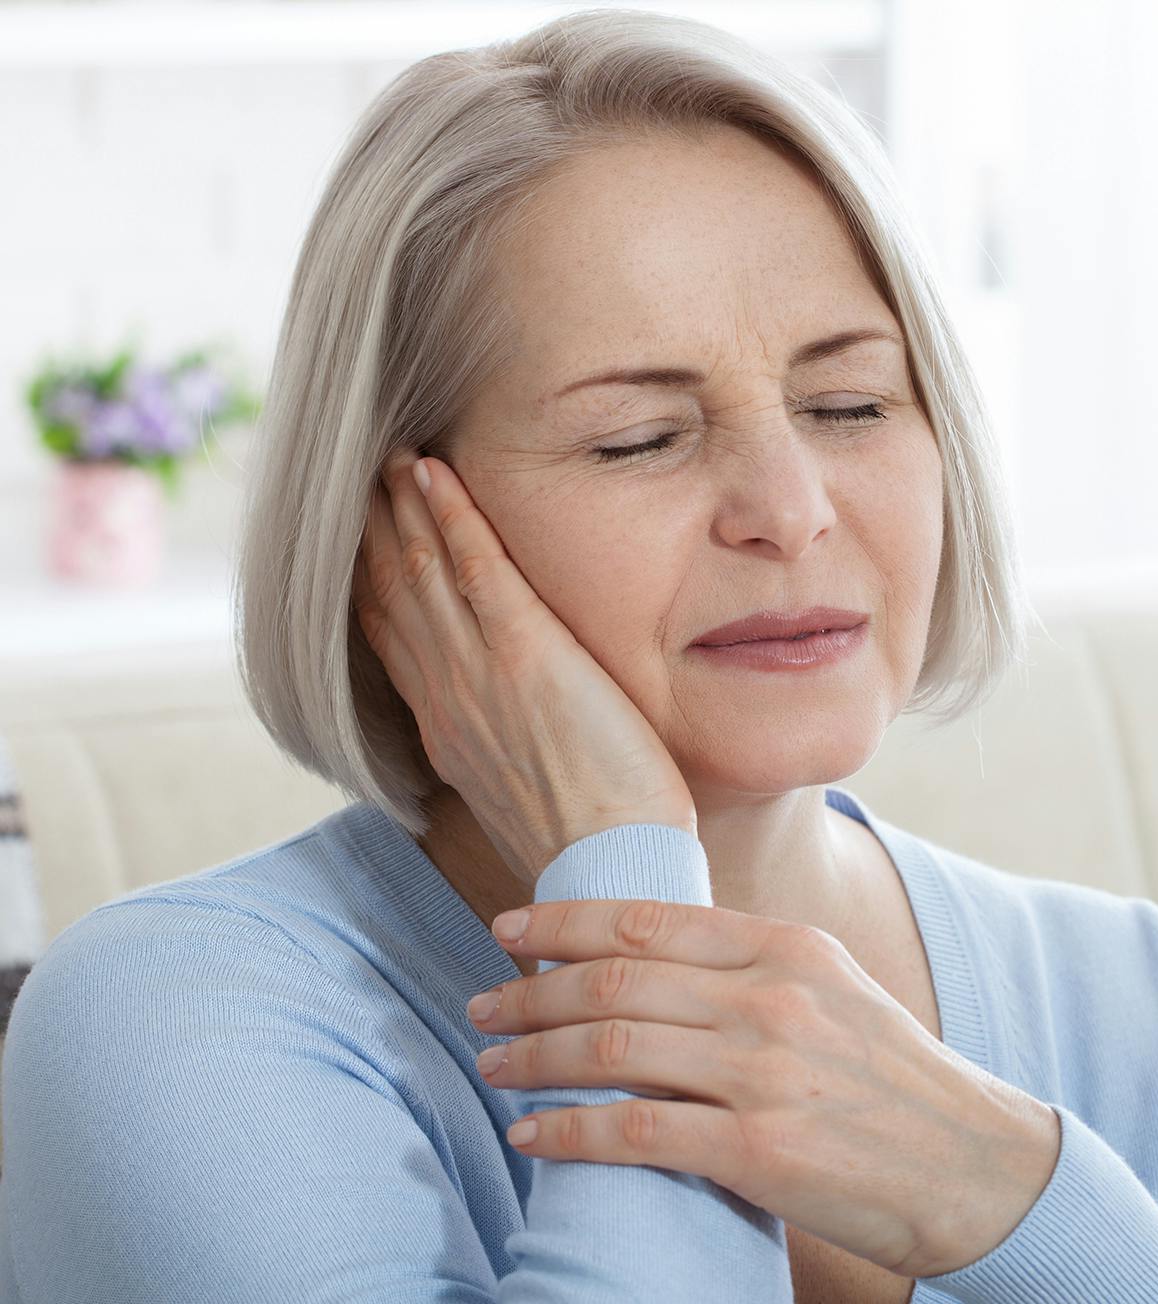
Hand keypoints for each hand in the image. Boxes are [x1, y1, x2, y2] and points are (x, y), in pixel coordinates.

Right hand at [352, 450, 696, 885]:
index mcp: (448, 729)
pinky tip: (434, 471)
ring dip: (403, 507)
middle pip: (391, 593)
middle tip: (362, 478)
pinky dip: (450, 513)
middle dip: (375, 530)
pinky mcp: (526, 652)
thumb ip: (501, 752)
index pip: (391, 639)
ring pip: (421, 569)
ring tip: (391, 458)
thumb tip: (502, 739)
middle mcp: (447, 693)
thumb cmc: (588, 845)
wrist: (608, 872)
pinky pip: (475, 566)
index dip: (370, 583)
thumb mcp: (522, 797)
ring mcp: (478, 670)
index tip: (361, 544)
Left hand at [469, 899, 1062, 1279]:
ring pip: (613, 1048)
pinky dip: (572, 1131)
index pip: (647, 919)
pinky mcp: (759, 1150)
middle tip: (482, 1003)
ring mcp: (763, 1072)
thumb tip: (653, 949)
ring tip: (492, 1062)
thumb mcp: (829, 984)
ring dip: (536, 1055)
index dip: (564, 921)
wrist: (972, 1163)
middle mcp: (768, 997)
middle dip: (532, 990)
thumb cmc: (889, 1073)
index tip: (509, 927)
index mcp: (782, 945)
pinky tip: (533, 1135)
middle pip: (615, 979)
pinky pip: (637, 1132)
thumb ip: (747, 961)